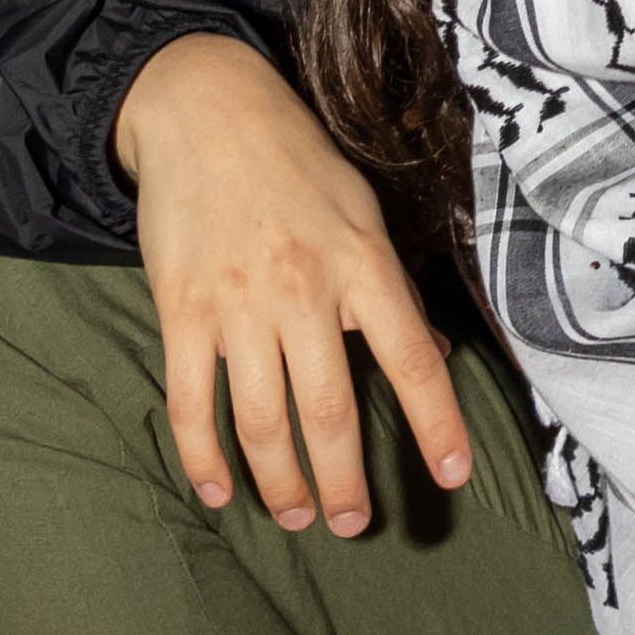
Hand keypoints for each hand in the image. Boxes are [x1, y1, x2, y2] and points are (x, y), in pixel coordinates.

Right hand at [117, 29, 482, 535]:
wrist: (206, 109)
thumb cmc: (297, 162)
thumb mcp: (365, 210)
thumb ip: (392, 288)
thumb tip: (434, 354)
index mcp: (363, 262)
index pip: (413, 359)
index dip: (436, 424)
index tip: (452, 477)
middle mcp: (305, 289)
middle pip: (331, 410)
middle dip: (344, 480)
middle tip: (351, 524)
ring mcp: (238, 303)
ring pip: (263, 419)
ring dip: (280, 480)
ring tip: (295, 515)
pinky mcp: (182, 310)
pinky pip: (192, 401)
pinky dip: (204, 456)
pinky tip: (219, 492)